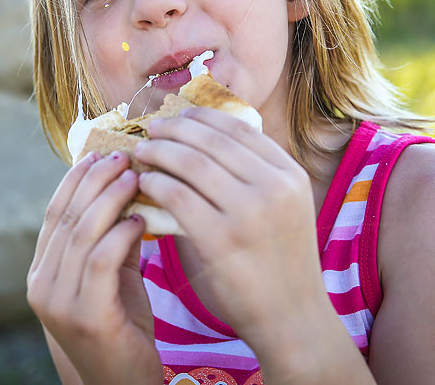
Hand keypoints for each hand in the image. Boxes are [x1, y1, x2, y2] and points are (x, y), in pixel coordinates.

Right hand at [27, 151, 162, 383]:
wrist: (120, 384)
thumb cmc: (121, 327)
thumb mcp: (111, 276)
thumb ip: (111, 239)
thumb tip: (127, 190)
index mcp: (42, 273)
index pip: (53, 214)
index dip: (75, 180)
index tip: (100, 153)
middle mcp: (41, 285)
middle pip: (66, 218)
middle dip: (95, 181)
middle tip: (122, 156)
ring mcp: (59, 302)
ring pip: (82, 234)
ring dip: (110, 200)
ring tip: (135, 177)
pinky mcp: (86, 316)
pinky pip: (100, 262)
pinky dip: (120, 234)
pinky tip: (140, 218)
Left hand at [134, 107, 331, 349]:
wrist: (292, 319)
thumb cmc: (280, 263)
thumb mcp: (285, 208)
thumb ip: (256, 175)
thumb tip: (206, 139)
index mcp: (290, 175)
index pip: (239, 129)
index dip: (203, 117)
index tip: (179, 115)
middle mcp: (274, 188)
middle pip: (211, 141)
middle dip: (174, 129)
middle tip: (150, 129)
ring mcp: (249, 213)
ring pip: (190, 163)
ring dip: (159, 152)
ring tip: (141, 152)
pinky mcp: (221, 239)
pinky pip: (177, 196)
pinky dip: (155, 183)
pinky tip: (144, 184)